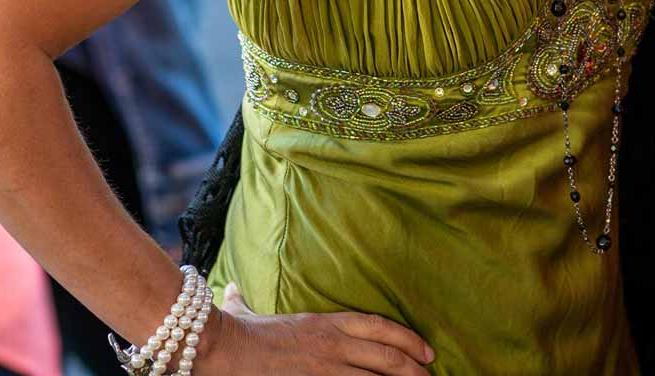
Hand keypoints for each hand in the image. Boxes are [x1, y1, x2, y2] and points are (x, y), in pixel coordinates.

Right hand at [198, 282, 435, 373]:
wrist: (224, 349)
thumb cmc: (237, 332)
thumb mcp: (249, 311)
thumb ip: (245, 300)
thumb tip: (231, 287)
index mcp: (326, 323)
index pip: (379, 326)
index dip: (407, 338)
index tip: (425, 350)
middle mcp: (333, 344)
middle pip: (386, 355)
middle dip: (412, 367)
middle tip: (429, 375)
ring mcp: (326, 368)